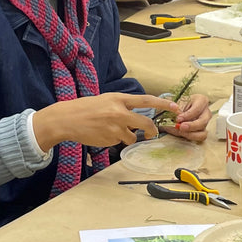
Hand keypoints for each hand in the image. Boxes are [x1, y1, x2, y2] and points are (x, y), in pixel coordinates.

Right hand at [34, 91, 178, 149]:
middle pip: (145, 123)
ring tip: (110, 131)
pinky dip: (114, 140)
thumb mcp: (106, 100)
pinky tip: (102, 134)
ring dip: (126, 137)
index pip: (146, 100)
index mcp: (118, 99)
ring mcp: (115, 127)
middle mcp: (119, 112)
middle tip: (151, 133)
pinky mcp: (109, 139)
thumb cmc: (85, 109)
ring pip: (131, 136)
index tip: (175, 106)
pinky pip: (119, 142)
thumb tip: (137, 115)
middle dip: (151, 130)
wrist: (67, 119)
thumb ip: (122, 106)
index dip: (162, 104)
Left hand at [162, 93, 211, 141]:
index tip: (178, 118)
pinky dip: (191, 137)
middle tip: (180, 127)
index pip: (197, 109)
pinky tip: (182, 133)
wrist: (175, 111)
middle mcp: (206, 112)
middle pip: (203, 121)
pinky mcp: (203, 131)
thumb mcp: (176, 102)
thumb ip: (175, 107)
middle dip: (191, 126)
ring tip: (180, 131)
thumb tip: (175, 109)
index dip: (187, 115)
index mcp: (202, 100)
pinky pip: (200, 137)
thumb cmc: (178, 104)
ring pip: (203, 132)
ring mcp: (205, 123)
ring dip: (191, 134)